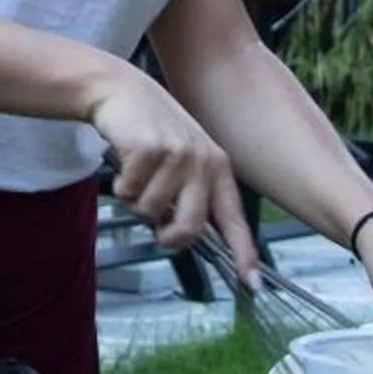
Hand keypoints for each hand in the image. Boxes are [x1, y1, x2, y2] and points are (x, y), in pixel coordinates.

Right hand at [89, 67, 253, 267]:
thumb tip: (186, 235)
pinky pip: (129, 193)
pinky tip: (125, 162)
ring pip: (150, 211)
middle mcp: (203, 161)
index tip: (251, 282)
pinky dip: (121, 184)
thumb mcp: (183, 158)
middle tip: (159, 230)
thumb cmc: (151, 130)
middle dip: (170, 237)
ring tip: (138, 174)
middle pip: (190, 227)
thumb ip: (191, 193)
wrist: (121, 91)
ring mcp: (177, 154)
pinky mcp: (149, 150)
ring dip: (136, 200)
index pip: (234, 217)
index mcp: (217, 167)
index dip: (243, 252)